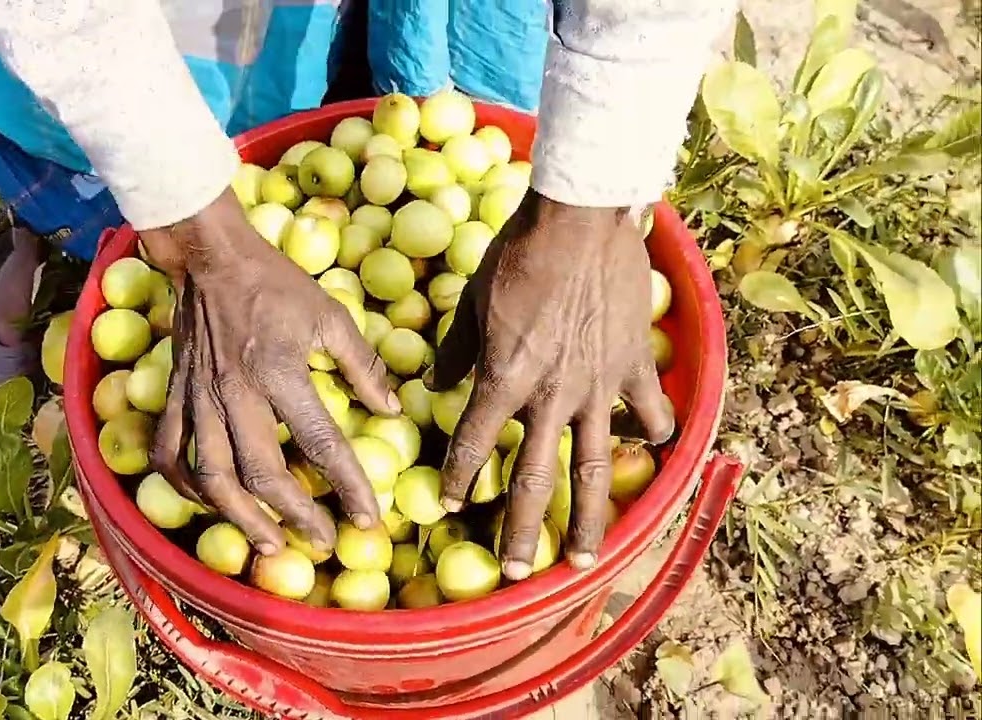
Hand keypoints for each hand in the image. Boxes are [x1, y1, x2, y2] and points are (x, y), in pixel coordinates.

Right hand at [141, 190, 400, 555]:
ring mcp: (199, 398)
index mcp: (279, 372)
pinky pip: (170, 454)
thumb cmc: (276, 284)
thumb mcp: (330, 315)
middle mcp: (235, 393)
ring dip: (240, 519)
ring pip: (212, 476)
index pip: (320, 443)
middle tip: (322, 543)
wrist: (209, 257)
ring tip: (269, 545)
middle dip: (294, 517)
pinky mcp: (176, 396)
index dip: (348, 487)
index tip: (368, 520)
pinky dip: (184, 489)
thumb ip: (362, 366)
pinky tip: (210, 506)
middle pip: (262, 474)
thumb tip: (390, 409)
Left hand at [428, 192, 673, 578]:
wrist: (580, 219)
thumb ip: (454, 351)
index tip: (451, 508)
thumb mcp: (473, 303)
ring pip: (595, 468)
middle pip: (534, 479)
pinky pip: (646, 414)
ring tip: (588, 559)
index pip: (473, 445)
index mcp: (504, 379)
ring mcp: (598, 387)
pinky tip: (651, 451)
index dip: (459, 479)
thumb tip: (433, 383)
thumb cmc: (518, 255)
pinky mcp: (634, 368)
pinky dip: (650, 434)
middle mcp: (551, 396)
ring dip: (591, 520)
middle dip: (522, 531)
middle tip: (519, 574)